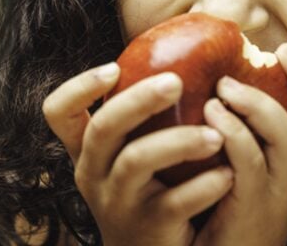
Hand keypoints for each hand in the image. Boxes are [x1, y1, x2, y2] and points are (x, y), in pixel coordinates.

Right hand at [43, 64, 234, 245]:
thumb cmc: (149, 189)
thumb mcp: (131, 155)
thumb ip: (142, 117)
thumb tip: (185, 58)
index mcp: (87, 151)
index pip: (58, 113)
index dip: (79, 86)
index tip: (114, 68)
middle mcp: (94, 174)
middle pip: (104, 128)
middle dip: (139, 100)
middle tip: (177, 81)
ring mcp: (117, 203)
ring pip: (136, 161)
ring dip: (180, 141)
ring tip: (218, 135)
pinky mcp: (148, 227)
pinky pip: (173, 202)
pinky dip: (204, 186)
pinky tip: (228, 174)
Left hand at [192, 43, 286, 245]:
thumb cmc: (213, 228)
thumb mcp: (232, 180)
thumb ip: (231, 143)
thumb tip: (209, 91)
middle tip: (270, 54)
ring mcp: (277, 197)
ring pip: (286, 137)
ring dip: (256, 104)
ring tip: (224, 86)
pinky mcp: (251, 211)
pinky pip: (248, 163)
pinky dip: (231, 133)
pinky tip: (208, 117)